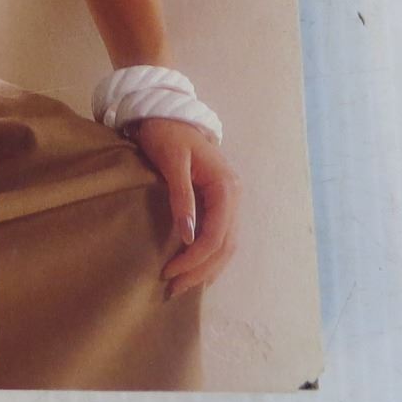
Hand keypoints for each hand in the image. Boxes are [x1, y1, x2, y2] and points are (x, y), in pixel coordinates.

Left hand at [128, 117, 239, 297]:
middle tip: (173, 288)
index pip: (217, 235)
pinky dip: (210, 255)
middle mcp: (235, 195)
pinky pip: (221, 235)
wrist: (168, 112)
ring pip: (227, 244)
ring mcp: (230, 199)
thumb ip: (182, 197)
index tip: (169, 272)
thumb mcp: (172, 161)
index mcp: (227, 187)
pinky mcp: (220, 200)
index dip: (195, 259)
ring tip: (182, 285)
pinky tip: (196, 268)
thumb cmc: (167, 133)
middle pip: (225, 245)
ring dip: (207, 267)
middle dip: (201, 270)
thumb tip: (189, 235)